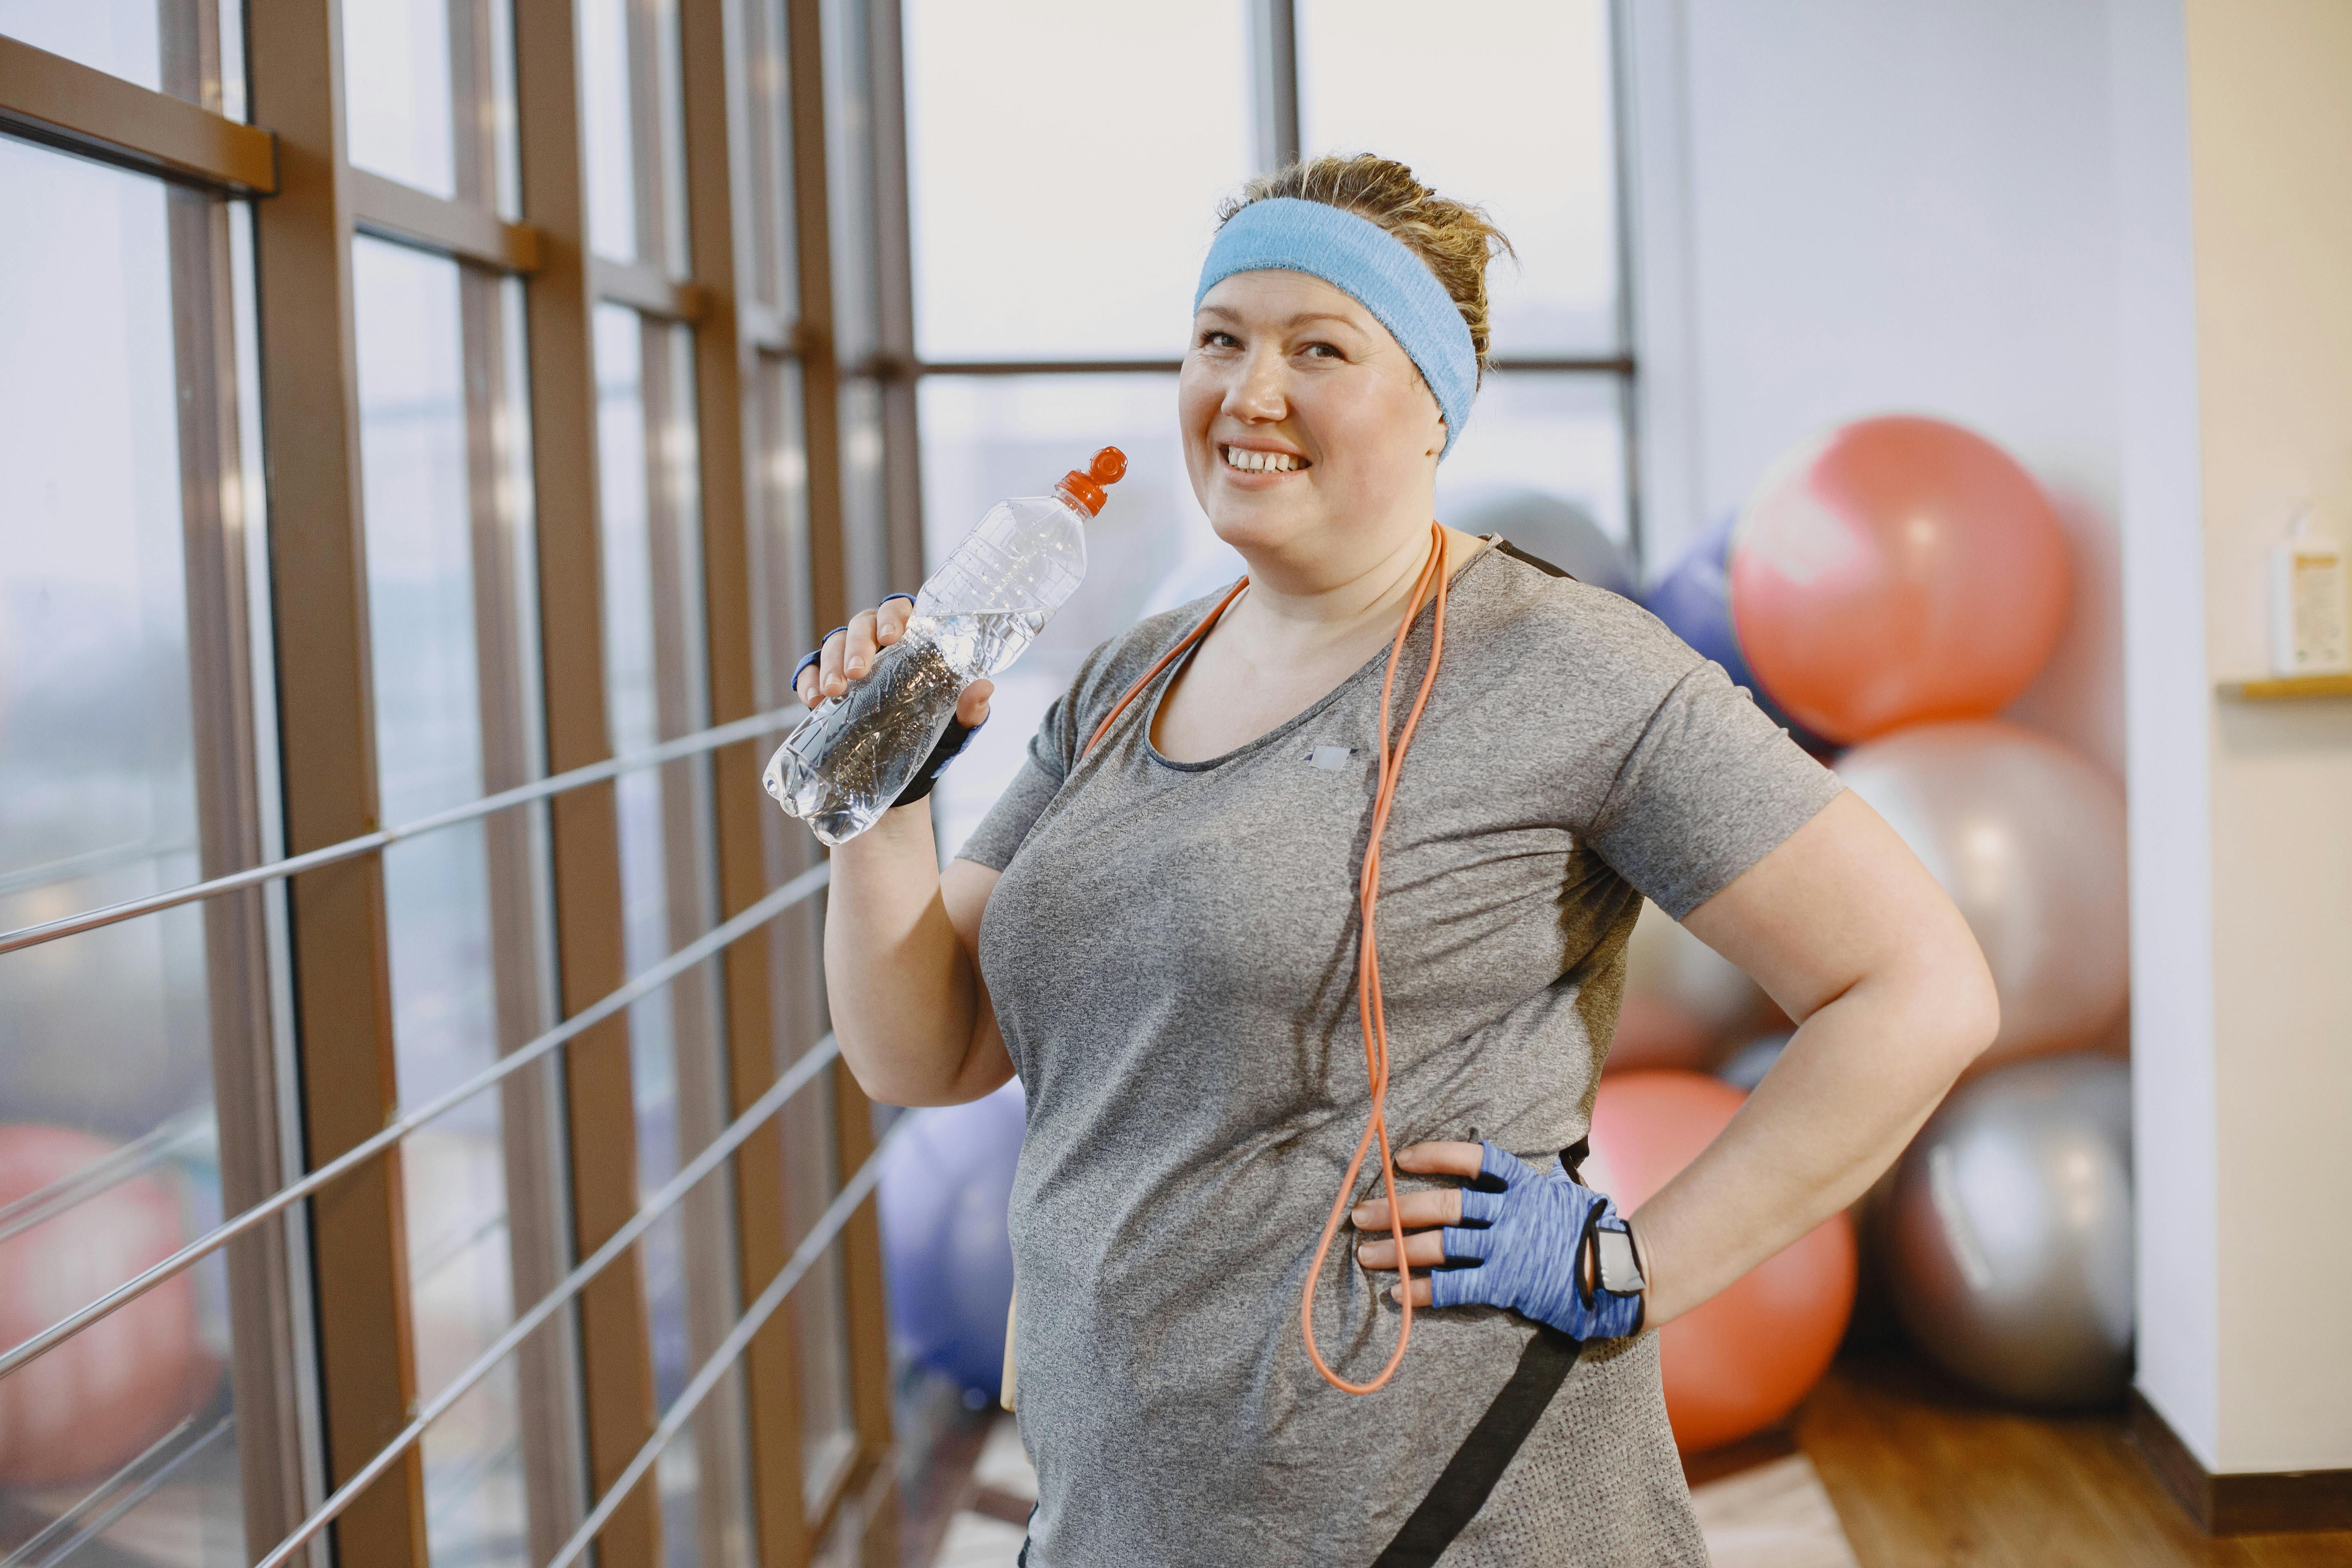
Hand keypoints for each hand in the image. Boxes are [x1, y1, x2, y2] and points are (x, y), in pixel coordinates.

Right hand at [794, 595, 993, 728]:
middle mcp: (878, 644)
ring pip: (833, 643)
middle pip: (862, 624)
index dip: (894, 616)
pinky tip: (812, 700)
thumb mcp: (957, 725)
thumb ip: (971, 708)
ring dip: (831, 664)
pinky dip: (808, 681)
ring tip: (834, 692)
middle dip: (857, 645)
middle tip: (859, 672)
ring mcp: (849, 661)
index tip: (892, 636)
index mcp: (911, 641)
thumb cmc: (936, 734)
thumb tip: (984, 688)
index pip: (900, 611)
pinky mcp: (827, 683)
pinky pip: (810, 671)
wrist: (908, 773)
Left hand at [1353, 1140, 1645, 1341]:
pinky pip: (1456, 1286)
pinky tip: (1397, 1292)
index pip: (1473, 1159)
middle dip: (1396, 1209)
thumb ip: (1529, 1182)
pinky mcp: (1507, 1284)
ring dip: (1398, 1249)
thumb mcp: (1561, 1194)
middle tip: (1360, 1214)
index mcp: (1523, 1186)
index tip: (1400, 1157)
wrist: (1620, 1275)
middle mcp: (1510, 1213)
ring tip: (1365, 1254)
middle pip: (1443, 1205)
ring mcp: (1507, 1248)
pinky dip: (1424, 1289)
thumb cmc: (1588, 1233)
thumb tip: (1504, 1166)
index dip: (1434, 1155)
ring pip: (1442, 1245)